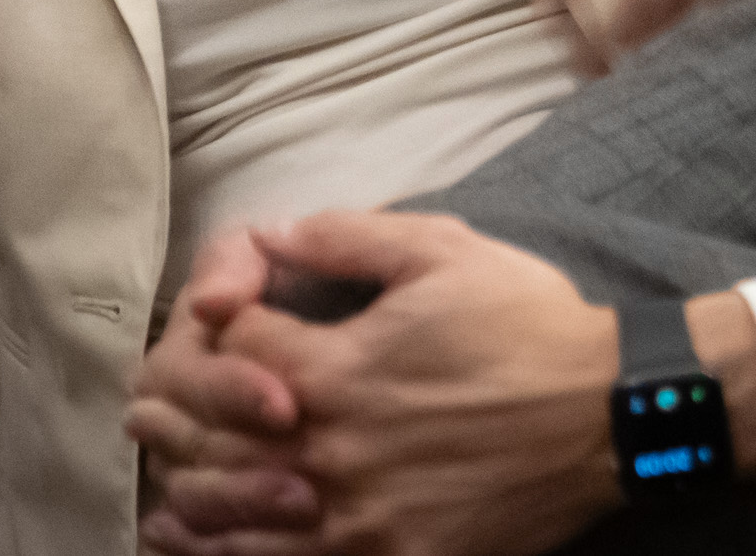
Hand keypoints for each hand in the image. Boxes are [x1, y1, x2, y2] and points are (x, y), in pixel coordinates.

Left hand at [134, 213, 622, 555]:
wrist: (610, 413)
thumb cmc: (530, 324)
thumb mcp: (445, 250)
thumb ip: (348, 235)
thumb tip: (271, 230)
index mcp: (336, 367)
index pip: (229, 347)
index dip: (205, 327)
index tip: (204, 324)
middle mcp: (329, 449)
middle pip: (211, 439)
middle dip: (172, 416)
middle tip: (145, 410)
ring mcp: (355, 516)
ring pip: (235, 516)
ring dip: (188, 499)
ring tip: (163, 491)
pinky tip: (213, 546)